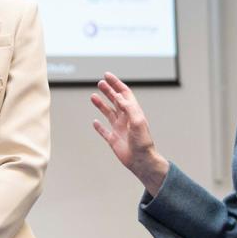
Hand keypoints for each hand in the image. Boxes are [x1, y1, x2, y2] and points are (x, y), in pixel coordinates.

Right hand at [90, 72, 168, 195]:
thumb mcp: (138, 121)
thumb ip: (128, 107)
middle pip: (116, 101)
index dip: (116, 84)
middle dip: (108, 91)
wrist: (142, 161)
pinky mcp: (113, 140)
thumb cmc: (143, 142)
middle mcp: (126, 119)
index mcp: (133, 112)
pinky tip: (94, 121)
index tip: (107, 76)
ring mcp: (119, 129)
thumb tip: (118, 96)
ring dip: (101, 104)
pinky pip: (104, 131)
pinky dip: (99, 126)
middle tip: (100, 83)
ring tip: (93, 96)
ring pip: (108, 113)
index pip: (124, 94)